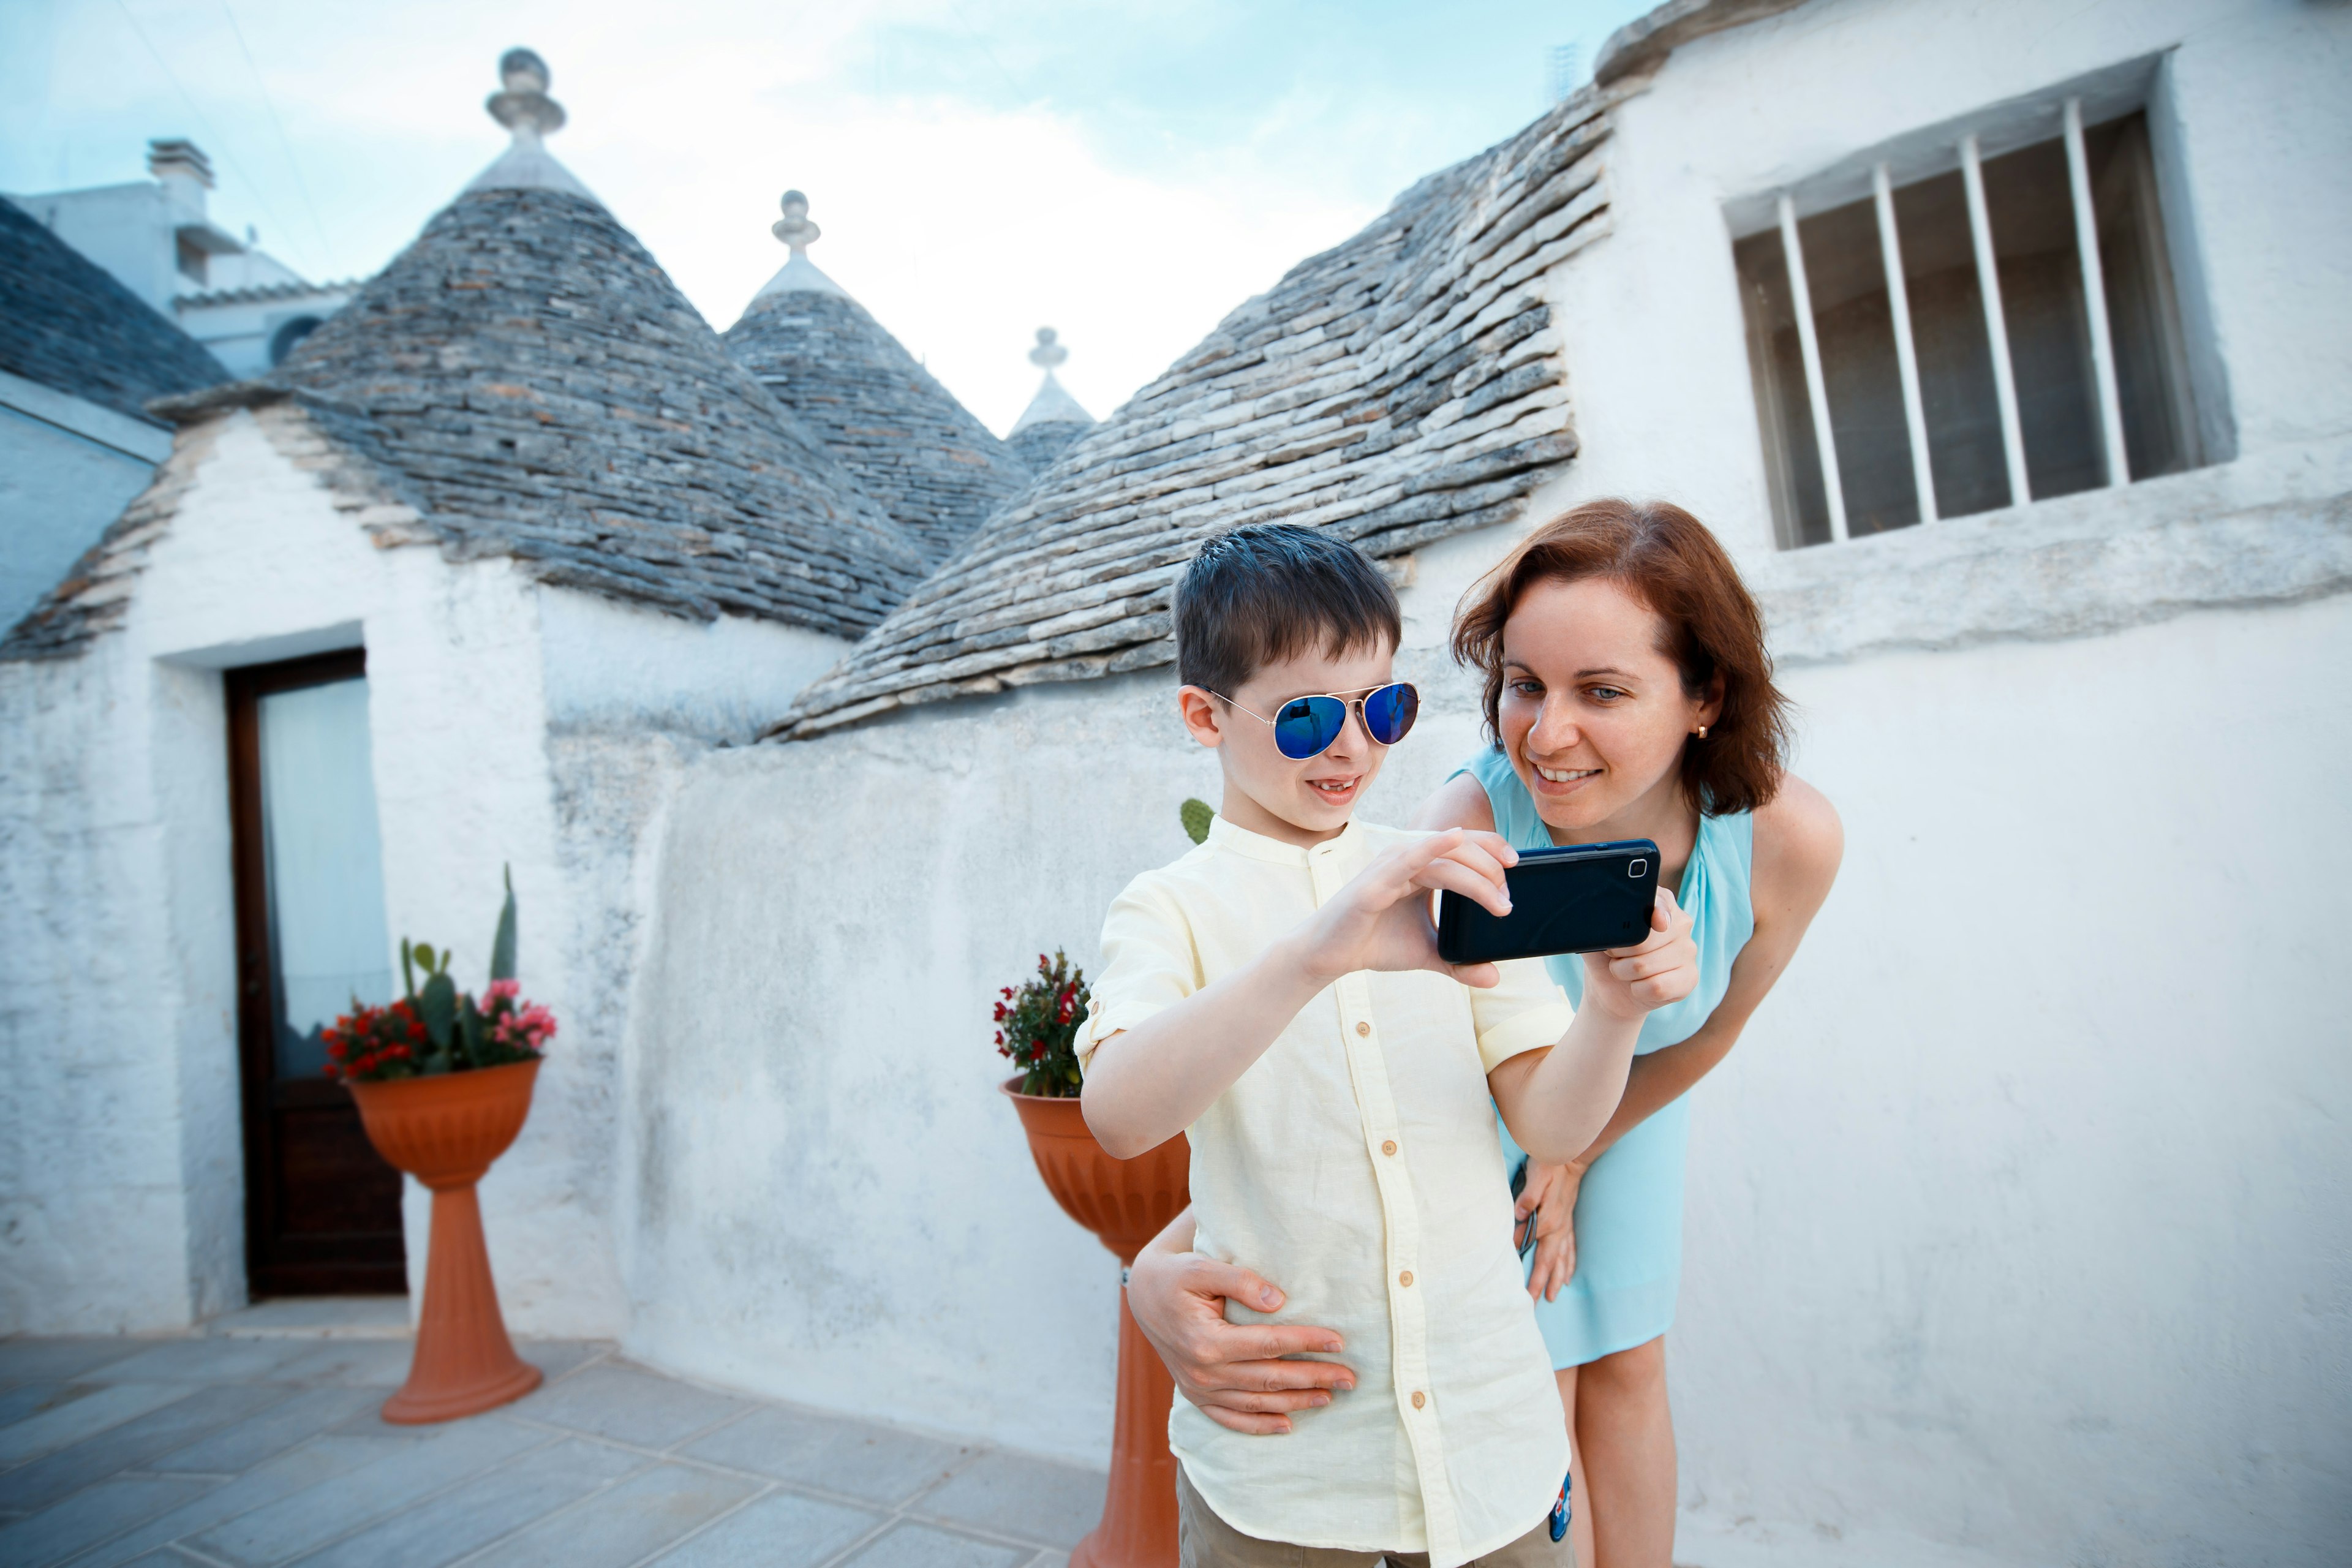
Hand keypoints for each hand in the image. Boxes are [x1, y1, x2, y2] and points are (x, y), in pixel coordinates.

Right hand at [1125, 1246, 1354, 1435]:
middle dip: (1313, 1378)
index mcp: (1206, 1341)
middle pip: (1269, 1378)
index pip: (1269, 1344)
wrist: (1143, 1295)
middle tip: (1351, 1378)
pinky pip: (1230, 1418)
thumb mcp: (1202, 1267)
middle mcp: (1203, 1372)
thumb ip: (1240, 1280)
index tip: (1338, 1341)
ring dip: (1295, 1402)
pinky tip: (1287, 1425)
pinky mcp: (1195, 1396)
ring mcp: (1198, 1389)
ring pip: (1256, 1402)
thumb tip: (1278, 1301)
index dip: (1306, 1343)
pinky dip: (1259, 1425)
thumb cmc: (1176, 1275)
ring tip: (1330, 1397)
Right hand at [1297, 829, 1517, 989]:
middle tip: (1508, 899)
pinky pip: (1409, 860)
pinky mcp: (1376, 882)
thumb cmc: (1373, 943)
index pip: (1462, 846)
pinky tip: (1453, 838)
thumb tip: (1493, 977)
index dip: (1491, 849)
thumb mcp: (1426, 952)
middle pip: (1461, 850)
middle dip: (1491, 870)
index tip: (1516, 867)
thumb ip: (1458, 962)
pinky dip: (1433, 846)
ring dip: (1478, 876)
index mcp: (1419, 867)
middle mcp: (1407, 859)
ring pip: (1445, 859)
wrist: (1329, 955)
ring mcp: (1391, 867)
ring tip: (1499, 900)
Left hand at [1515, 1161, 1583, 1301]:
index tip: (1509, 1280)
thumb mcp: (1537, 1176)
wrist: (1572, 1156)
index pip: (1530, 1245)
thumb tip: (1517, 1215)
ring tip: (1551, 1298)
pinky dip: (1569, 1265)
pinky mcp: (1569, 1222)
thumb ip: (1528, 1196)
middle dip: (1540, 1284)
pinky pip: (1570, 1249)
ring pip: (1561, 1260)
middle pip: (1548, 1262)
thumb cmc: (1550, 1165)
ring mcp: (1566, 1226)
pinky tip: (1568, 1277)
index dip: (1520, 1261)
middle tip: (1531, 1306)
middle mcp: (1559, 1228)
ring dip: (1555, 1280)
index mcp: (1548, 1219)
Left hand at [1581, 885, 1697, 1020]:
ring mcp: (1688, 951)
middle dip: (1619, 953)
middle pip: (1645, 940)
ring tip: (1625, 970)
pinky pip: (1658, 987)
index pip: (1661, 903)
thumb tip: (1598, 916)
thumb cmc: (1606, 956)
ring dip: (1624, 973)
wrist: (1611, 989)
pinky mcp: (1689, 977)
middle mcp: (1680, 924)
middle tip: (1615, 956)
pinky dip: (1638, 990)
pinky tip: (1639, 986)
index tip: (1656, 922)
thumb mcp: (1597, 934)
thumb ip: (1598, 921)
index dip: (1655, 913)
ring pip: (1645, 966)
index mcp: (1660, 903)